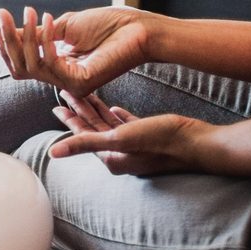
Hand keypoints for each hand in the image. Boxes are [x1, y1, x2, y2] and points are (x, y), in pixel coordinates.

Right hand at [0, 5, 155, 97]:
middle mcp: (62, 79)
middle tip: (2, 14)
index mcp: (59, 67)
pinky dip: (45, 40)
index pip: (22, 65)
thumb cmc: (108, 25)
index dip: (6, 47)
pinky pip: (50, 63)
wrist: (138, 29)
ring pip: (31, 66)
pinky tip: (50, 20)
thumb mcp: (64, 26)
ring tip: (30, 11)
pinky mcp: (80, 82)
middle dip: (8, 40)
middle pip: (19, 68)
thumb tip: (8, 30)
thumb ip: (37, 33)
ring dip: (25, 36)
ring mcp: (71, 84)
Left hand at [49, 90, 207, 175]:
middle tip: (65, 91)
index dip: (69, 117)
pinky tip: (113, 107)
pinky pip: (128, 126)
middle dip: (79, 110)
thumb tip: (52, 153)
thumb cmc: (160, 141)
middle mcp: (121, 154)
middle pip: (94, 129)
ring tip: (84, 94)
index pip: (82, 134)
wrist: (197, 143)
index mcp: (110, 157)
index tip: (56, 103)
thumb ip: (85, 144)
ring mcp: (136, 147)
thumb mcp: (119, 140)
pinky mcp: (150, 138)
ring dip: (97, 110)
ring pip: (109, 125)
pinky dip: (119, 116)